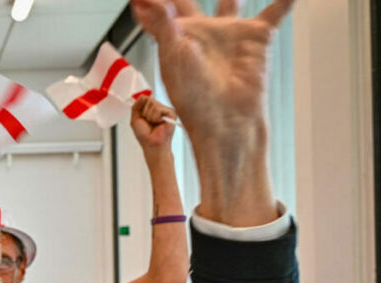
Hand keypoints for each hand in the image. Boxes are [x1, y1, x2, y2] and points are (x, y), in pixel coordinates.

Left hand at [130, 95, 175, 150]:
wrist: (152, 144)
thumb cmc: (145, 135)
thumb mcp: (135, 119)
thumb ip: (136, 106)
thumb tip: (142, 95)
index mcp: (152, 109)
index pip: (145, 98)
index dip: (141, 106)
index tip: (141, 116)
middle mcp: (160, 108)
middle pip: (148, 99)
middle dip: (144, 113)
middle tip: (148, 123)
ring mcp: (166, 110)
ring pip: (152, 104)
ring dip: (149, 116)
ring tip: (153, 124)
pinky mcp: (171, 113)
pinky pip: (158, 109)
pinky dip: (155, 117)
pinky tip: (159, 124)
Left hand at [131, 0, 293, 143]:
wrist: (226, 119)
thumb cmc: (194, 99)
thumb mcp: (173, 59)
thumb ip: (163, 26)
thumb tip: (151, 1)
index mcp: (175, 42)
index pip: (158, 15)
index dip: (148, 6)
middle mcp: (201, 35)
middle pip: (187, 4)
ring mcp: (228, 35)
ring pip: (229, 4)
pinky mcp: (256, 38)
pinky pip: (274, 13)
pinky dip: (284, 2)